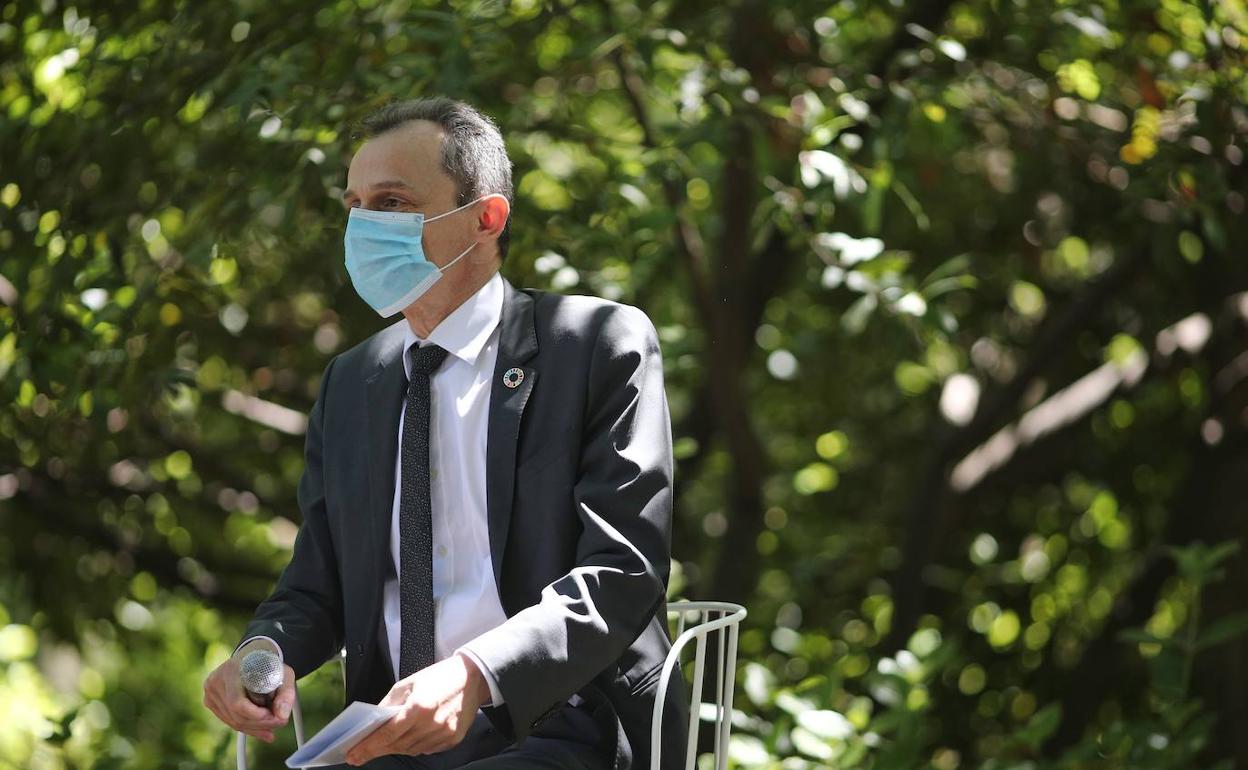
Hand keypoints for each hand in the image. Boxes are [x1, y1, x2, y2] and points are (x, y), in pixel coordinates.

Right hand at [202, 639, 296, 742]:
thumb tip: (282, 716)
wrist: (253, 654)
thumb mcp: (285, 674)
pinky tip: (261, 728)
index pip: (238, 703)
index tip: (276, 717)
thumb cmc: (269, 664)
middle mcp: (216, 681)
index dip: (257, 716)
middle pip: (235, 715)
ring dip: (255, 727)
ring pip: (232, 721)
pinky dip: (246, 727)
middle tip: (279, 723)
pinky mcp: (210, 701)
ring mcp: (210, 692)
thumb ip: (286, 694)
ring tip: (273, 724)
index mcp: (231, 670)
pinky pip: (229, 720)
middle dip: (260, 724)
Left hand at [346, 652, 489, 765]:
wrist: (473, 677)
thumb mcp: (409, 683)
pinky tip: (411, 736)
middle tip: (360, 754)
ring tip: (387, 742)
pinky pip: (426, 749)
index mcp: (419, 707)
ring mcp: (443, 734)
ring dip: (396, 747)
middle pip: (396, 745)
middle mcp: (431, 724)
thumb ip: (389, 703)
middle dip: (377, 750)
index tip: (353, 755)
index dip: (367, 747)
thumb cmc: (441, 677)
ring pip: (410, 750)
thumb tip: (374, 721)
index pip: (387, 734)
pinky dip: (415, 745)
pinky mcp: (452, 739)